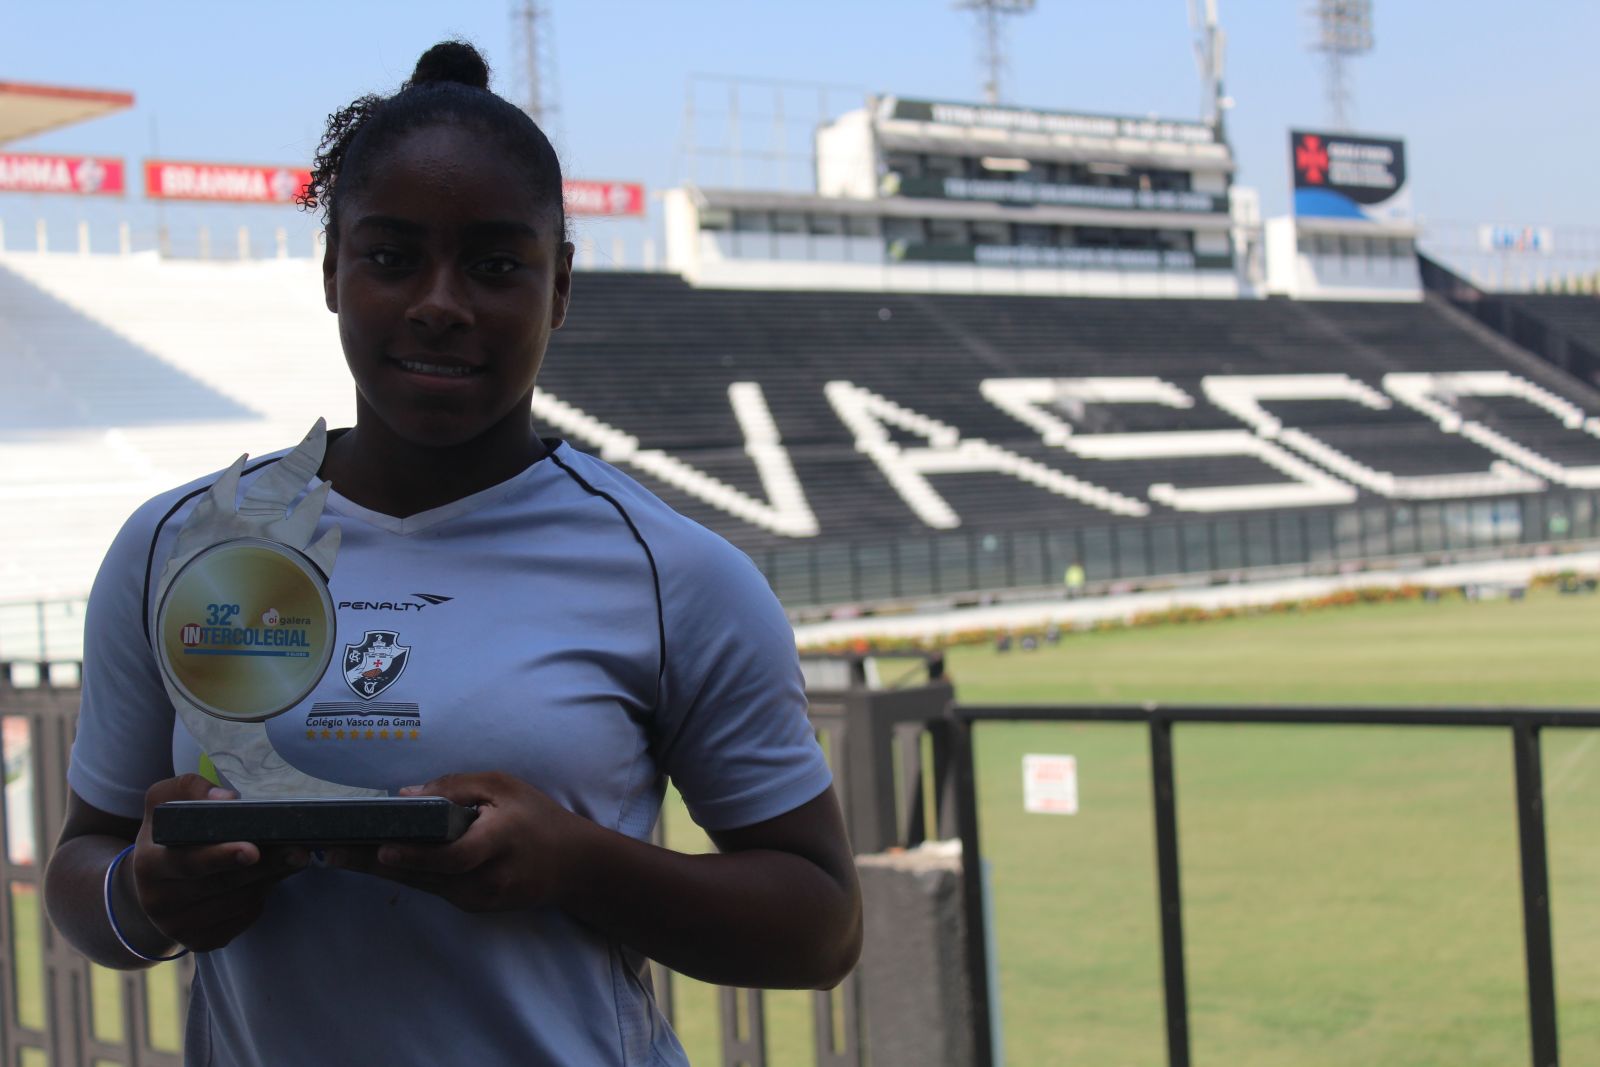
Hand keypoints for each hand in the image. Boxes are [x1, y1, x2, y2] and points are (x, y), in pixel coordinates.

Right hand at [129, 775, 307, 952]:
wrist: (152, 884)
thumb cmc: (167, 835)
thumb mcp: (165, 803)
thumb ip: (190, 790)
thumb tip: (226, 800)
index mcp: (149, 865)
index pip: (188, 862)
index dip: (222, 856)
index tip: (254, 849)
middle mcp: (159, 902)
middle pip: (223, 884)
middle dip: (265, 866)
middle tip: (298, 851)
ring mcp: (179, 927)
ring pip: (239, 902)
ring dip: (269, 879)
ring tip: (292, 857)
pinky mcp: (200, 942)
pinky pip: (242, 918)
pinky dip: (260, 897)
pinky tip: (268, 879)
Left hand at [330, 772, 587, 913]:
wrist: (574, 865)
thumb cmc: (537, 817)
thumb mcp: (504, 786)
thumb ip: (457, 788)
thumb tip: (406, 797)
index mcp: (499, 841)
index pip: (454, 855)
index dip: (418, 856)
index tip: (382, 850)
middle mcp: (487, 878)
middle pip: (425, 876)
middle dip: (374, 864)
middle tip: (331, 852)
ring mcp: (480, 898)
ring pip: (423, 885)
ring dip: (381, 871)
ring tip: (338, 854)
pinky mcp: (474, 907)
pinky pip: (433, 888)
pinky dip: (405, 874)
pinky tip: (373, 861)